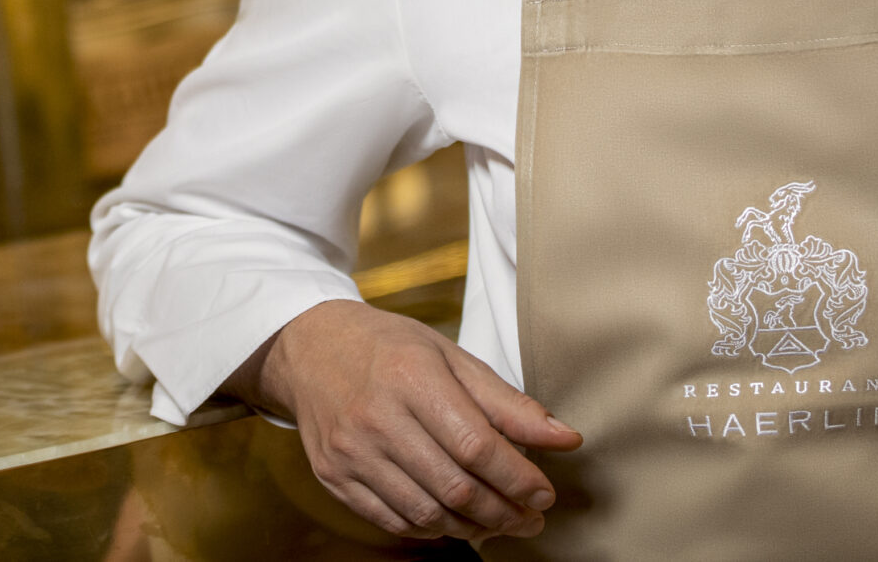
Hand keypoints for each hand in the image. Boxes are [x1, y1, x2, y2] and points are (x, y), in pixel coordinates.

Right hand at [222, 299, 582, 542]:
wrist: (311, 348)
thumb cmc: (390, 348)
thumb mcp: (450, 356)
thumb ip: (507, 402)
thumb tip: (565, 438)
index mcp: (411, 377)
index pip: (477, 446)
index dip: (518, 478)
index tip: (545, 493)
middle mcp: (376, 418)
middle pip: (454, 487)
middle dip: (504, 513)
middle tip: (531, 518)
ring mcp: (350, 452)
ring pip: (425, 513)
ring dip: (473, 528)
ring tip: (499, 522)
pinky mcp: (334, 477)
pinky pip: (392, 519)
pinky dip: (431, 528)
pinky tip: (454, 520)